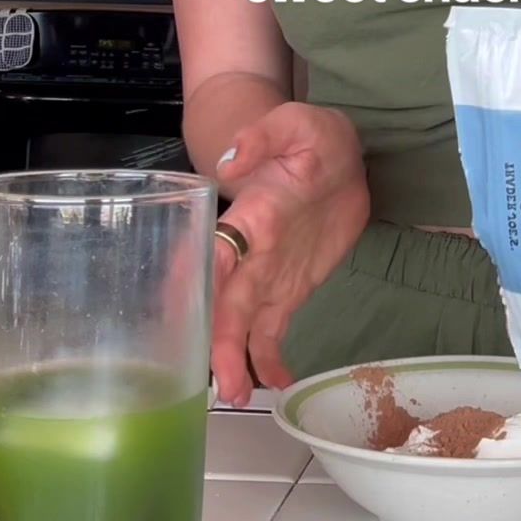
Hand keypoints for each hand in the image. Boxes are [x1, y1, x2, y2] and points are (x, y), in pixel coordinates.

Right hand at [210, 103, 369, 405]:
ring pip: (245, 323)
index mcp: (252, 215)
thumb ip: (265, 137)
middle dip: (218, 341)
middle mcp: (253, 252)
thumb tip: (232, 161)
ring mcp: (269, 274)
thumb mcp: (297, 124)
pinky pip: (274, 328)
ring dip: (237, 359)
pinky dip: (270, 358)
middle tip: (219, 383)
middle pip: (226, 301)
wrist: (337, 157)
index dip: (200, 281)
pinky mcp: (291, 288)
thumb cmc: (312, 137)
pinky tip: (275, 384)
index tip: (182, 315)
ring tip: (235, 396)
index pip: (217, 250)